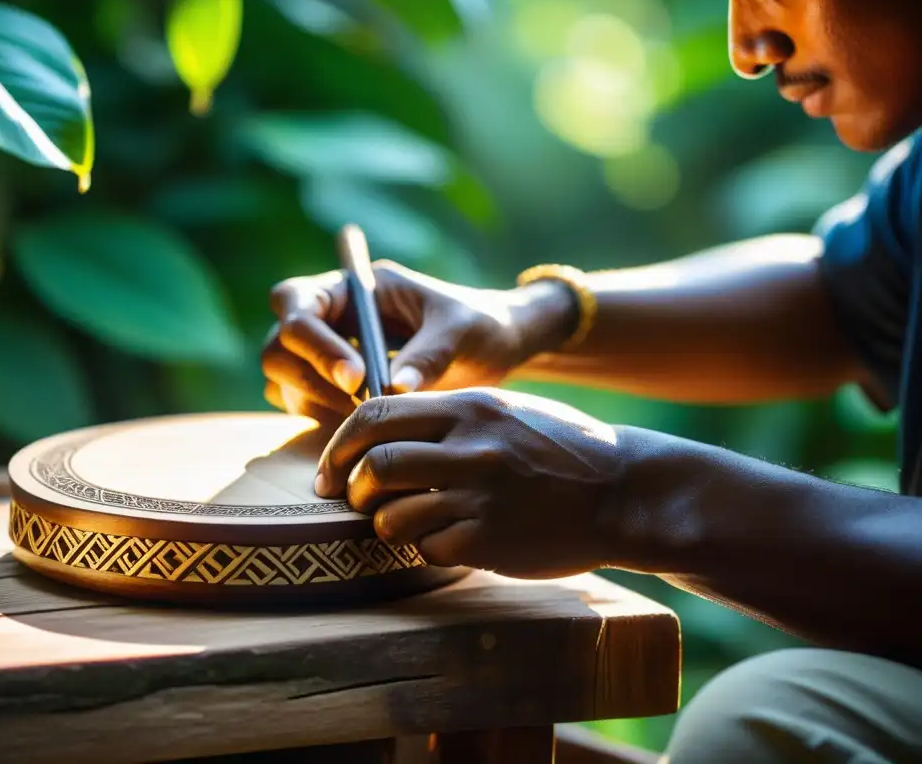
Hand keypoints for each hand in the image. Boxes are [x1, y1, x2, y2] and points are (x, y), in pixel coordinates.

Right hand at [261, 260, 575, 420]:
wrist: (494, 351)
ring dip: (316, 404)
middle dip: (310, 378)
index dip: (314, 340)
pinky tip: (366, 434)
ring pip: (282, 380)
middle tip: (361, 407)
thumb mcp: (461, 331)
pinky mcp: (329, 390)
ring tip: (370, 421)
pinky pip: (301, 407)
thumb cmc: (479, 325)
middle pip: (278, 344)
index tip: (356, 377)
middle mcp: (328, 318)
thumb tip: (394, 388)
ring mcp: (323, 355)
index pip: (296, 302)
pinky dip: (324, 422)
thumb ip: (428, 354)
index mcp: (351, 288)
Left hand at [313, 387, 628, 578]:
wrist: (625, 490)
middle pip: (374, 465)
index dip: (341, 444)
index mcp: (468, 408)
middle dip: (351, 488)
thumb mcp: (503, 410)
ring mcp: (481, 497)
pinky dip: (424, 548)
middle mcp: (471, 448)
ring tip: (401, 523)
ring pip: (392, 515)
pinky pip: (428, 549)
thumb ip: (445, 418)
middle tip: (353, 499)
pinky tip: (445, 541)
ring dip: (384, 523)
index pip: (375, 413)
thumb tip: (379, 432)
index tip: (332, 469)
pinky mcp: (491, 542)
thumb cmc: (558, 448)